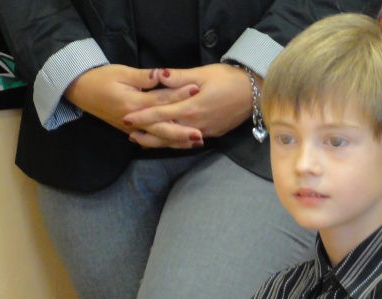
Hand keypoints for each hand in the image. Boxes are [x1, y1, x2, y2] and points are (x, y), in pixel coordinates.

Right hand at [64, 64, 202, 147]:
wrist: (79, 90)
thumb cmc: (101, 78)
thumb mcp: (121, 72)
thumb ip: (143, 77)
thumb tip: (162, 75)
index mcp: (132, 103)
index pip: (160, 100)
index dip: (179, 95)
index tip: (196, 91)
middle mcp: (134, 120)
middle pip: (161, 128)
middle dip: (181, 132)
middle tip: (200, 134)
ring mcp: (132, 128)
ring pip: (157, 138)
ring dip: (177, 141)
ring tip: (196, 143)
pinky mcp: (130, 130)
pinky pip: (150, 139)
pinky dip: (165, 142)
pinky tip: (178, 144)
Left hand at [123, 64, 254, 147]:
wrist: (256, 92)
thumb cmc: (230, 79)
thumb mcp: (203, 73)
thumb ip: (178, 77)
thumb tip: (157, 75)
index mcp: (191, 107)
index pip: (161, 114)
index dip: (142, 117)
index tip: (126, 118)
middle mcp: (197, 123)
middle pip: (166, 133)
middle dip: (147, 135)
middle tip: (129, 134)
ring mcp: (206, 130)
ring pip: (178, 140)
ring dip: (160, 141)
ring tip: (144, 141)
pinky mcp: (214, 133)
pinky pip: (190, 140)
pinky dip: (176, 141)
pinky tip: (170, 139)